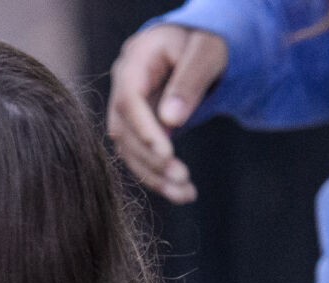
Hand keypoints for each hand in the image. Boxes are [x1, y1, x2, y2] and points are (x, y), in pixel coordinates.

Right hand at [107, 24, 228, 203]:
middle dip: (152, 159)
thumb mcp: (206, 52)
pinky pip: (140, 156)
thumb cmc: (205, 42)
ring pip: (129, 151)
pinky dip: (159, 176)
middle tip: (182, 179)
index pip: (128, 101)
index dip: (144, 130)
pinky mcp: (135, 129)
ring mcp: (126, 111)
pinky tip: (181, 192)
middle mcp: (121, 87)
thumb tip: (172, 122)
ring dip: (154, 176)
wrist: (196, 45)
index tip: (167, 154)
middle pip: (124, 131)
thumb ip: (189, 81)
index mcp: (134, 61)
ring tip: (185, 194)